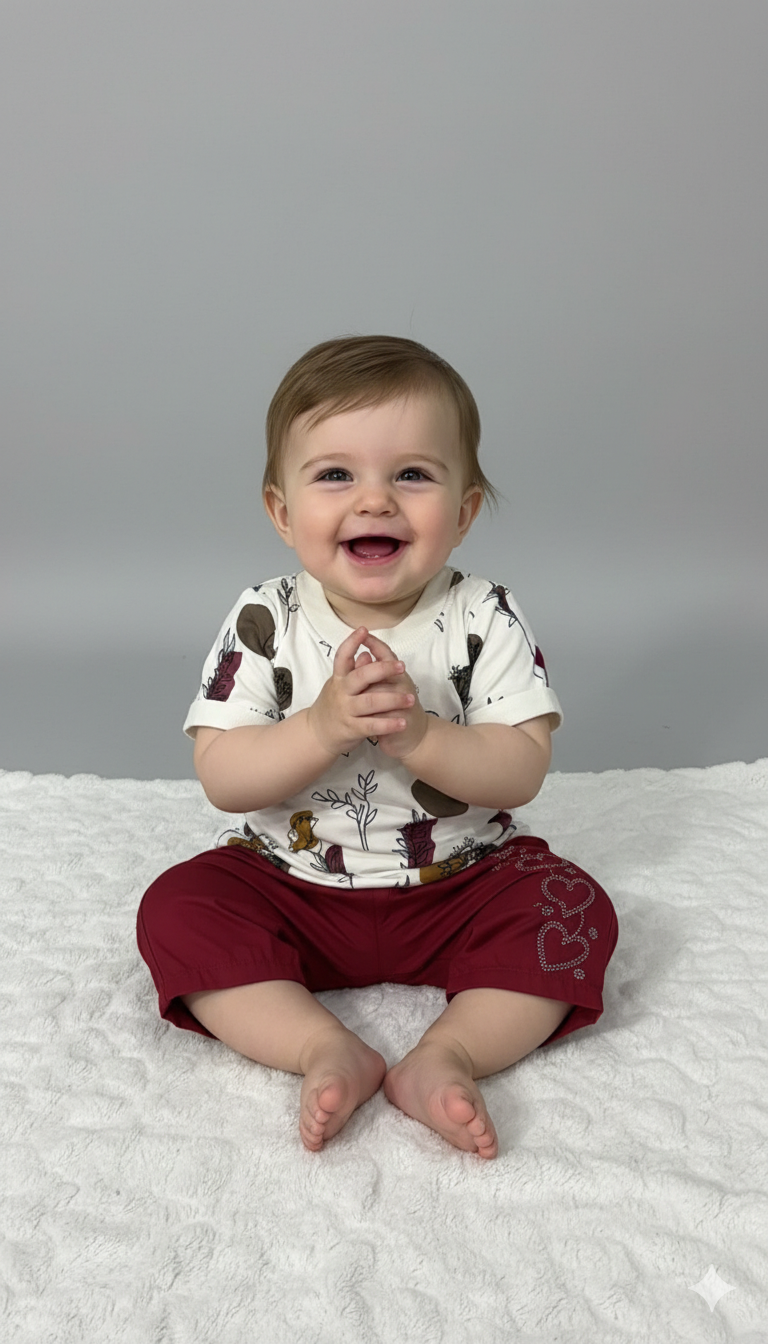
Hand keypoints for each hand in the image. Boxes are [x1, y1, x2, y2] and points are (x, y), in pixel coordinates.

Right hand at [306, 626, 421, 757]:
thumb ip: (354, 670)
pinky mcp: (352, 728)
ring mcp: (346, 710)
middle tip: (402, 667)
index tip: (363, 630)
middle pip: (361, 677)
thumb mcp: (340, 685)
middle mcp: (341, 692)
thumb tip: (366, 654)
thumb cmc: (334, 704)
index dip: (352, 642)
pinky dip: (388, 724)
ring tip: (410, 698)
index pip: (343, 656)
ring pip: (370, 702)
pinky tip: (402, 722)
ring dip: (392, 699)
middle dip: (382, 669)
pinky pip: (372, 725)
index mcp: (339, 678)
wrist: (317, 734)